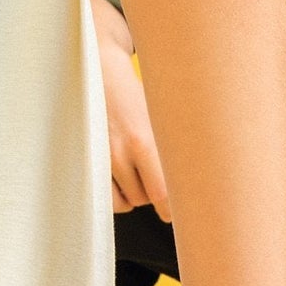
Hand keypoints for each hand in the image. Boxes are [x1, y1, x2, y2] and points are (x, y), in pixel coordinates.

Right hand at [95, 19, 170, 219]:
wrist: (101, 74)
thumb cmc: (138, 95)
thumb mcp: (164, 117)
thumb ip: (176, 148)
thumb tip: (196, 181)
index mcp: (146, 142)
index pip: (164, 193)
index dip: (176, 208)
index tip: (185, 211)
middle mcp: (122, 152)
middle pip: (147, 198)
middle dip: (159, 198)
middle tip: (166, 189)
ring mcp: (103, 157)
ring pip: (127, 200)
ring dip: (138, 196)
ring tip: (144, 179)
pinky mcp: (89, 159)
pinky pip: (107, 197)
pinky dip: (119, 198)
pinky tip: (126, 184)